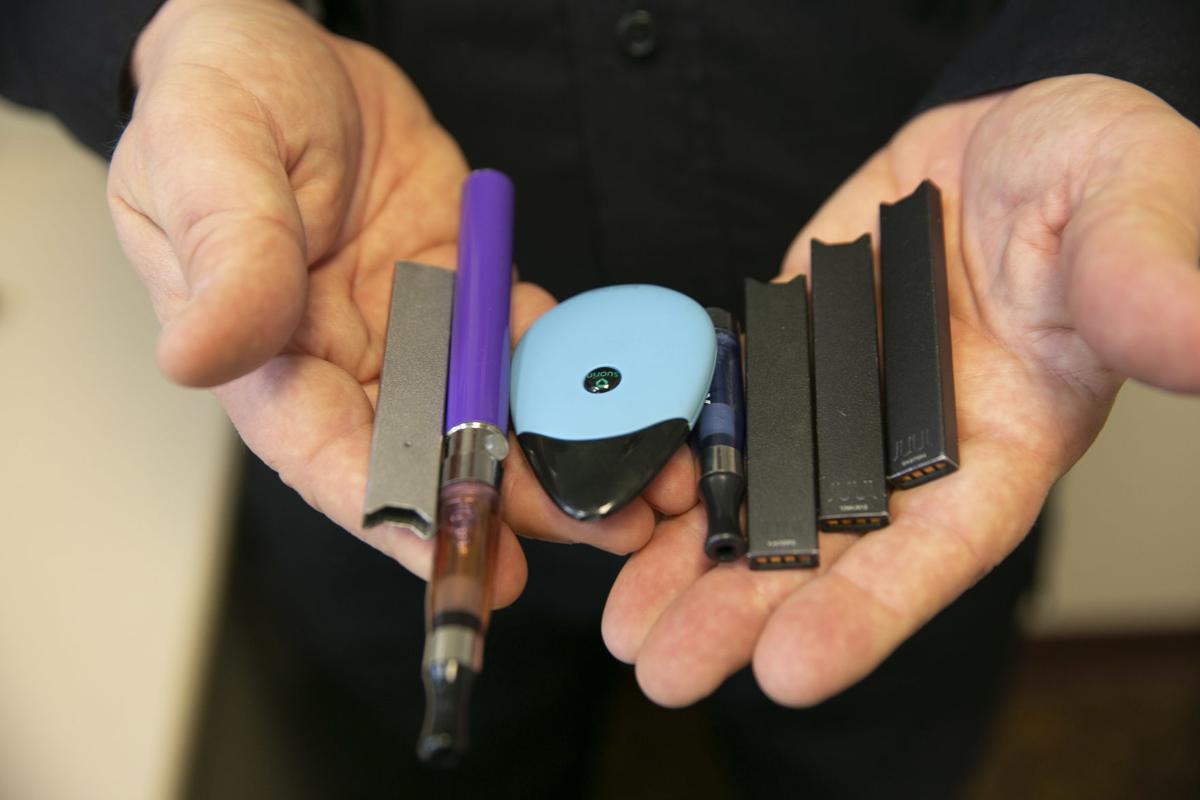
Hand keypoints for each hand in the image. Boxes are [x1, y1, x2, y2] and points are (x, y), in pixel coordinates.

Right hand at [108, 0, 676, 601]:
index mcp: (268, 354)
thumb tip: (199, 356)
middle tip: (600, 519)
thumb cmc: (221, 94)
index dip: (397, 512)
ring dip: (562, 447)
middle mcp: (346, 360)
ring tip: (641, 474)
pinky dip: (570, 365)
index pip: (327, 455)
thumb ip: (224, 255)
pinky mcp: (463, 292)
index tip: (464, 552)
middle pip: (431, 452)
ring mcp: (413, 331)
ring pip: (489, 410)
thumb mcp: (206, 154)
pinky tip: (622, 383)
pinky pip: (521, 340)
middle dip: (516, 497)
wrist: (287, 48)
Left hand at [602, 75, 1199, 705]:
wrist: (1011, 137)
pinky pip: (726, 416)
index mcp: (1007, 442)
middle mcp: (915, 445)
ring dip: (694, 565)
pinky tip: (626, 506)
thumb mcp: (1132, 212)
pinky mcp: (785, 354)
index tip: (791, 669)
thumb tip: (1198, 338)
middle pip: (830, 550)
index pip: (938, 549)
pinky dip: (679, 462)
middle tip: (667, 670)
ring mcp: (840, 402)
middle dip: (747, 612)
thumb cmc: (1095, 176)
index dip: (870, 612)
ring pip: (764, 498)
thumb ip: (1144, 286)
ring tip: (624, 627)